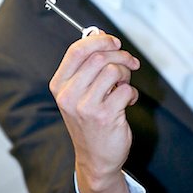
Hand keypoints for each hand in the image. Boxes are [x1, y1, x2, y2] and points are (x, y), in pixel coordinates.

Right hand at [49, 32, 139, 192]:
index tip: (114, 42)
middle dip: (120, 55)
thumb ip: (88, 63)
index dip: (99, 40)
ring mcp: (86, 107)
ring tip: (124, 85)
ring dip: (126, 74)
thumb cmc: (89, 121)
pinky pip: (126, 89)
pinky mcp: (105, 116)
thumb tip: (98, 33)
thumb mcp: (80, 91)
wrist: (95, 159)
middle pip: (98, 57)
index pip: (77, 51)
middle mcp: (68, 95)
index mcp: (59, 85)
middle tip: (130, 62)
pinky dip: (132, 93)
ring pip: (114, 70)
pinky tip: (127, 101)